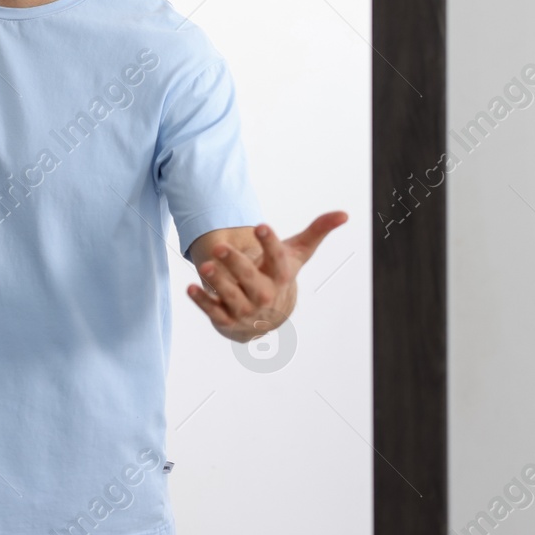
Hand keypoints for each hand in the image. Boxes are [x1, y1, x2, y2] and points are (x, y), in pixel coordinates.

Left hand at [187, 211, 347, 341]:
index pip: (278, 259)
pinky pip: (214, 312)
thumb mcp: (297, 254)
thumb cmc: (280, 275)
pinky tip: (190, 288)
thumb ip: (317, 231)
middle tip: (219, 248)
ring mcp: (246, 310)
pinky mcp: (227, 320)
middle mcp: (265, 294)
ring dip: (218, 283)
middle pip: (251, 280)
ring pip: (231, 297)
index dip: (270, 242)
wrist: (269, 317)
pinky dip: (202, 301)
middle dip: (236, 264)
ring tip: (204, 266)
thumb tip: (345, 213)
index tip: (261, 225)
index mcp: (281, 275)